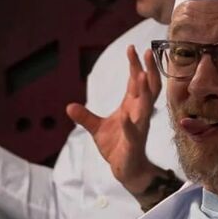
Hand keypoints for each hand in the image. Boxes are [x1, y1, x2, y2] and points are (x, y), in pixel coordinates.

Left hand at [66, 45, 161, 192]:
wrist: (126, 170)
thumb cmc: (116, 146)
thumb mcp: (96, 129)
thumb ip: (85, 117)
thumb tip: (68, 106)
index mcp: (132, 107)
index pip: (136, 82)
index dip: (135, 65)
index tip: (132, 48)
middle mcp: (139, 113)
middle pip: (148, 88)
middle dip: (148, 70)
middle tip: (148, 52)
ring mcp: (139, 127)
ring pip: (146, 106)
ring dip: (144, 91)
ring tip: (142, 75)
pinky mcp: (134, 143)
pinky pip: (132, 132)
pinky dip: (128, 124)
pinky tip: (124, 117)